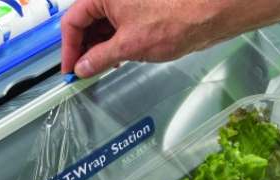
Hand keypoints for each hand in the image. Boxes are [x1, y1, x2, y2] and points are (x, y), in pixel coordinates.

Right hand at [60, 0, 279, 77]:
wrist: (210, 13)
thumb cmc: (174, 21)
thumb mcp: (128, 46)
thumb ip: (99, 58)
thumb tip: (84, 67)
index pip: (72, 21)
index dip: (69, 49)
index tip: (71, 70)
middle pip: (87, 20)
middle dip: (85, 48)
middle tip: (85, 73)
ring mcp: (129, 1)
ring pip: (104, 23)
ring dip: (100, 46)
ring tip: (103, 68)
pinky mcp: (143, 8)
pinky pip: (120, 24)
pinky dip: (116, 41)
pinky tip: (118, 58)